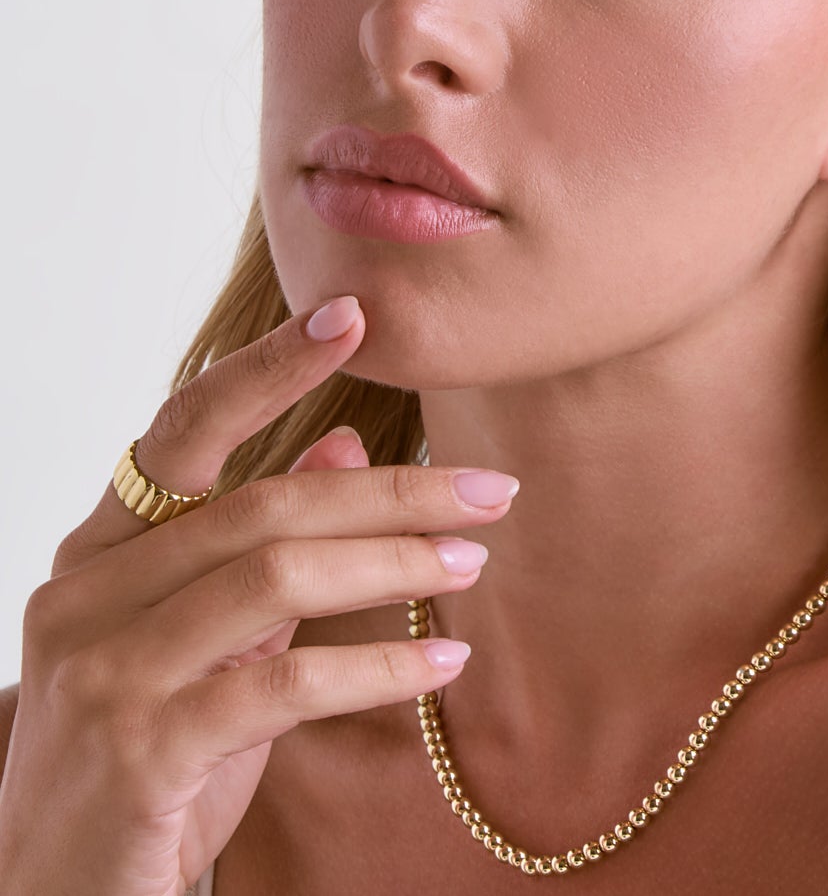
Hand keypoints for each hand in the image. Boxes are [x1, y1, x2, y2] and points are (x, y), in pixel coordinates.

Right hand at [0, 295, 518, 894]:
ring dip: (395, 563)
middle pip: (264, 505)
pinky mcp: (141, 750)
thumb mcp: (213, 639)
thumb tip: (340, 445)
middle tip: (493, 490)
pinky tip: (445, 663)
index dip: (270, 368)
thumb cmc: (149, 757)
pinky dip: (378, 667)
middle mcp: (87, 596)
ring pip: (277, 576)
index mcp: (101, 552)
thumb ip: (263, 543)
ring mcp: (103, 673)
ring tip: (474, 560)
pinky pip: (284, 681)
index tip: (355, 316)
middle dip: (394, 490)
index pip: (185, 431)